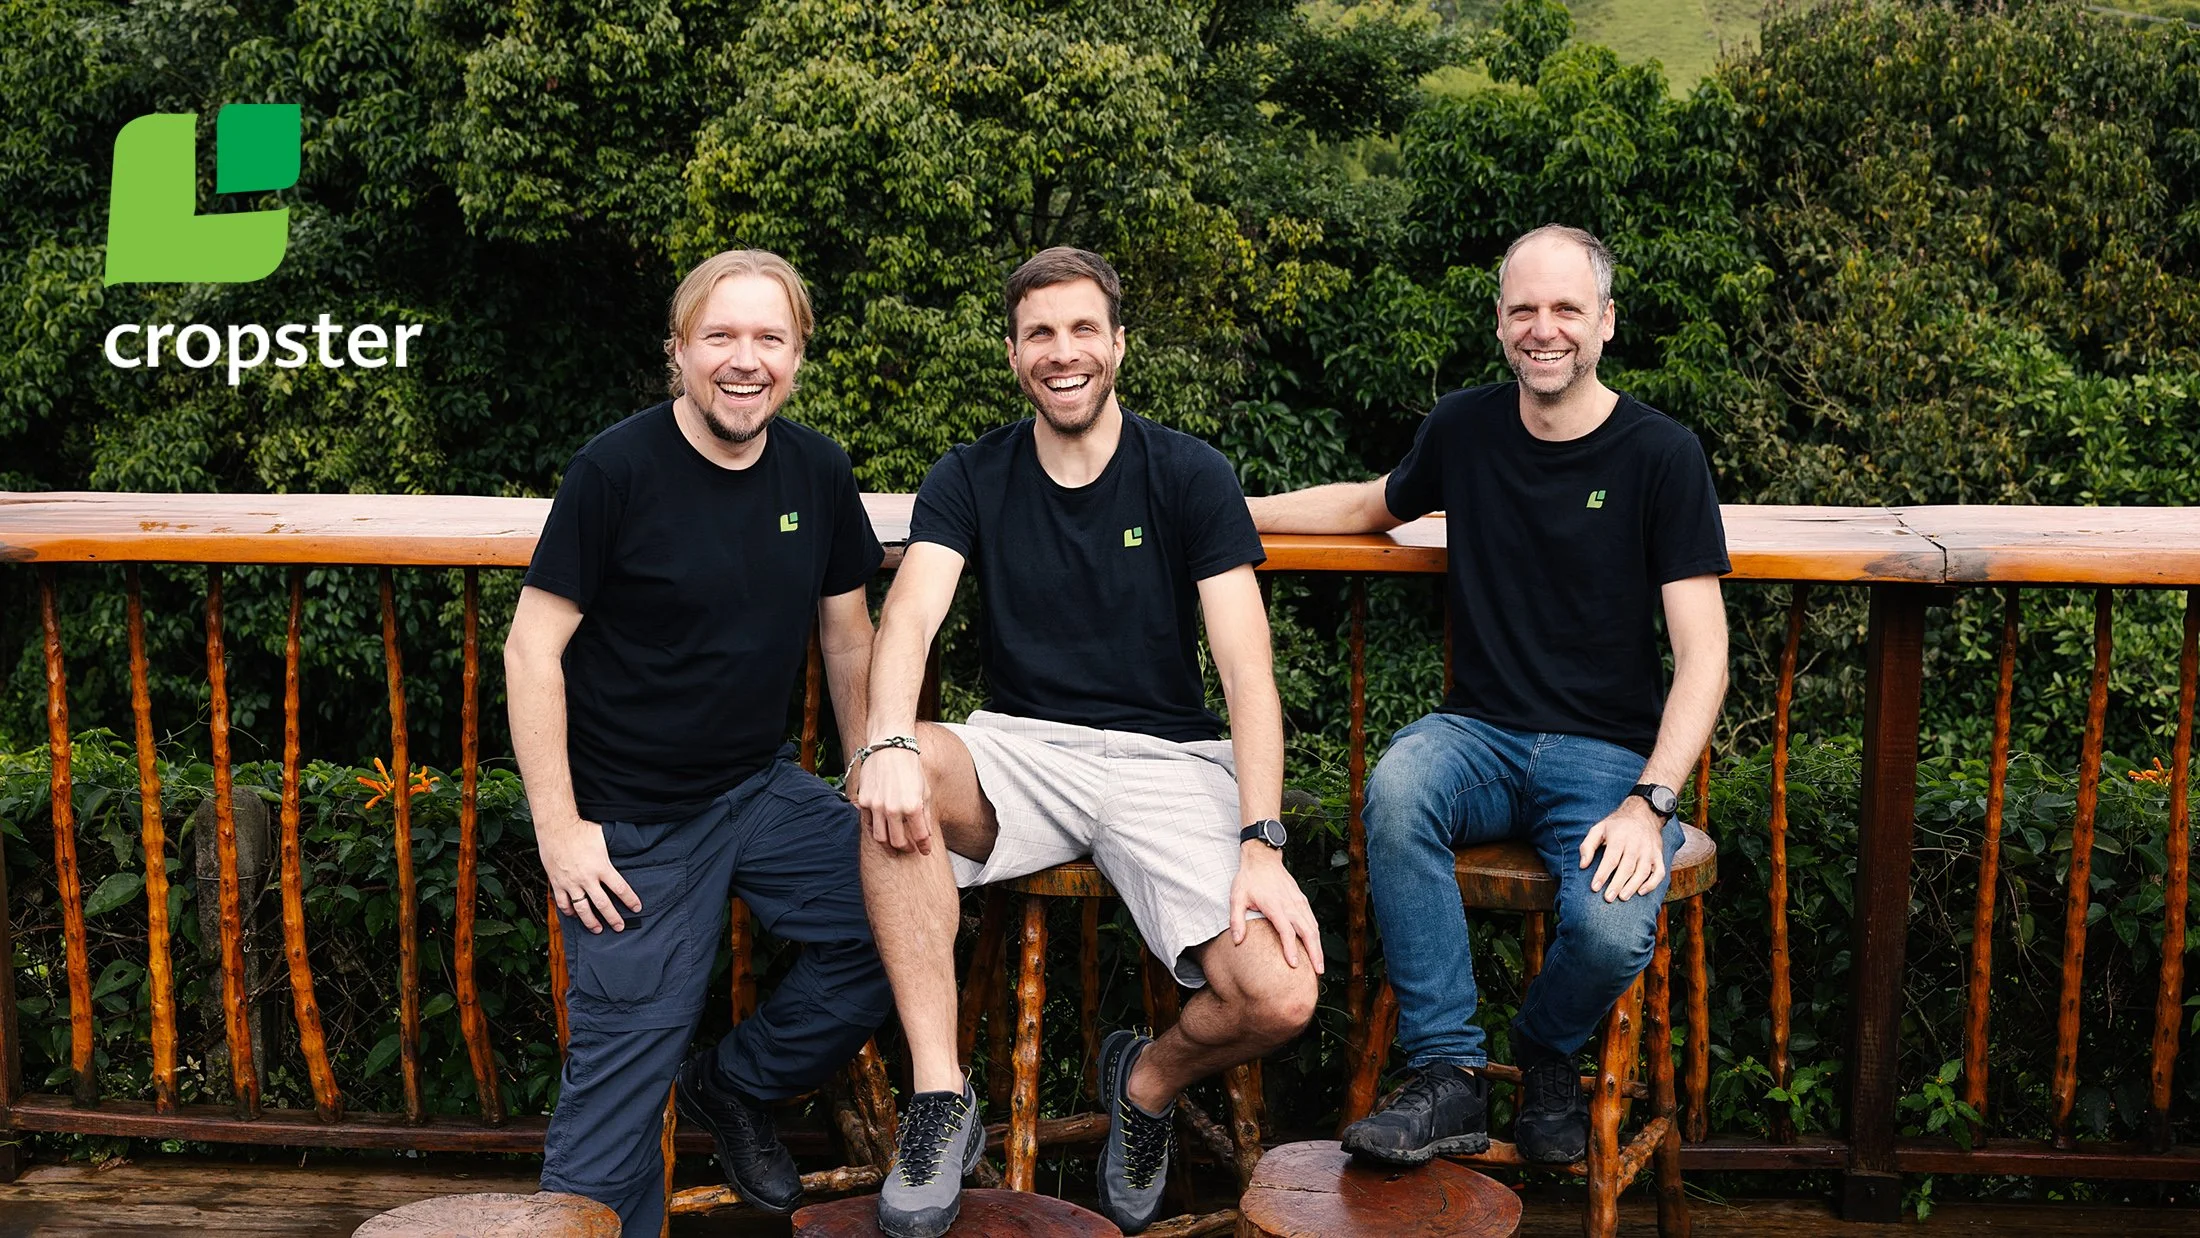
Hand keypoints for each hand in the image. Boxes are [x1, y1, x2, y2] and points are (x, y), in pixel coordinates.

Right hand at [538, 816, 640, 932]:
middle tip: (620, 927)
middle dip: (613, 918)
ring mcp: (571, 882)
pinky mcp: (558, 883)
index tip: (637, 908)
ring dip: (591, 921)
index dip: (630, 900)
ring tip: (598, 929)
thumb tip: (627, 848)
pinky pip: (564, 903)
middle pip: (603, 904)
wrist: (556, 827)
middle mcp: (587, 878)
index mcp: (601, 867)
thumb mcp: (603, 837)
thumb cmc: (580, 829)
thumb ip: (612, 850)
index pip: (620, 889)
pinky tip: (575, 915)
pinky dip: (569, 911)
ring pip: (582, 909)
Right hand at [852, 745, 932, 854]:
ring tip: (895, 845)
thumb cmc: (910, 768)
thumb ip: (925, 815)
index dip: (924, 847)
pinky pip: (868, 825)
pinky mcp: (863, 801)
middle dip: (907, 849)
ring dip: (889, 846)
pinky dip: (876, 831)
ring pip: (880, 838)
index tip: (925, 850)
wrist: (890, 747)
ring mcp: (876, 806)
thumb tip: (927, 836)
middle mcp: (893, 809)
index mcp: (912, 806)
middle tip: (910, 849)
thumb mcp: (925, 791)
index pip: (920, 836)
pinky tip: (883, 831)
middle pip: (898, 842)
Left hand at [1230, 843, 1324, 971]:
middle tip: (1317, 972)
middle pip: (1307, 932)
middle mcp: (1290, 904)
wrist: (1262, 858)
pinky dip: (1316, 935)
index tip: (1294, 965)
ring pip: (1313, 927)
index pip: (1286, 931)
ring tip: (1319, 965)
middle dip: (1314, 953)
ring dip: (1318, 946)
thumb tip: (1237, 940)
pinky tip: (1316, 946)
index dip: (1291, 949)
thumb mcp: (1236, 897)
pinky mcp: (1301, 900)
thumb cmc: (1248, 879)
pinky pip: (1312, 920)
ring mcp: (1298, 902)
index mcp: (1275, 906)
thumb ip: (1236, 920)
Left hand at [1579, 797, 1667, 902]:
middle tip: (1608, 898)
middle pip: (1627, 867)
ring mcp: (1649, 850)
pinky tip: (1641, 892)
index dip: (1602, 874)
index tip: (1594, 887)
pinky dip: (1652, 884)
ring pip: (1643, 871)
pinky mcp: (1659, 855)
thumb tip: (1583, 865)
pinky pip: (1659, 872)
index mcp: (1620, 837)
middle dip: (1617, 884)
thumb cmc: (1616, 826)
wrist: (1643, 814)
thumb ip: (1588, 846)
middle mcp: (1636, 844)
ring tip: (1622, 897)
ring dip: (1633, 886)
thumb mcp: (1598, 829)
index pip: (1611, 858)